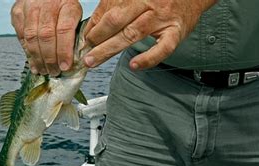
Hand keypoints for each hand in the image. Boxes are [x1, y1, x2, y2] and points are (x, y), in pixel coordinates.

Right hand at [11, 0, 81, 75]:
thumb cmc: (62, 6)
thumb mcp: (74, 15)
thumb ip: (74, 34)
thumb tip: (72, 60)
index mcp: (66, 4)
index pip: (64, 30)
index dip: (64, 51)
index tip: (65, 66)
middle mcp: (46, 4)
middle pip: (46, 36)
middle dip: (50, 59)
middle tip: (54, 71)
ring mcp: (29, 7)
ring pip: (32, 38)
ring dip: (38, 58)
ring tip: (44, 70)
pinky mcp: (17, 12)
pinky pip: (21, 37)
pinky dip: (28, 53)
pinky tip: (34, 63)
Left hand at [83, 0, 217, 69]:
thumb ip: (111, 9)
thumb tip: (90, 29)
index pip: (108, 11)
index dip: (93, 27)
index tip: (82, 41)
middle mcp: (147, 3)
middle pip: (117, 21)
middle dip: (97, 38)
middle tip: (84, 54)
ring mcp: (162, 18)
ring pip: (133, 33)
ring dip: (110, 49)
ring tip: (94, 61)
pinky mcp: (176, 32)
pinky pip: (162, 48)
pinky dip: (148, 58)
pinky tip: (134, 66)